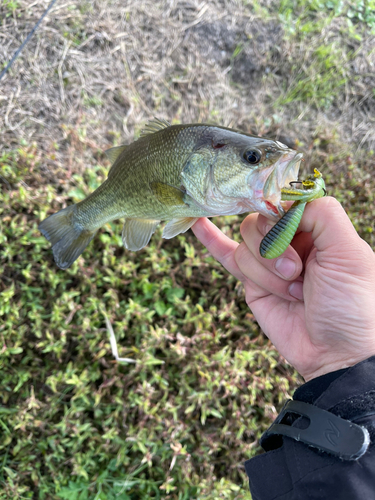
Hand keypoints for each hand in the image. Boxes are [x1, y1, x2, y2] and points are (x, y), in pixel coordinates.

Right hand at [192, 197, 374, 380]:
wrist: (337, 353)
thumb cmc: (353, 303)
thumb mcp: (348, 251)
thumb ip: (321, 213)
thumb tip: (284, 200)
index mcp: (315, 229)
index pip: (282, 203)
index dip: (279, 216)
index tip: (285, 229)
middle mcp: (290, 241)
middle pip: (258, 223)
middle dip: (274, 249)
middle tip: (297, 271)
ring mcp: (268, 263)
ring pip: (245, 247)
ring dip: (267, 272)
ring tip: (293, 292)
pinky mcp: (252, 284)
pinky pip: (227, 256)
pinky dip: (211, 240)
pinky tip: (198, 224)